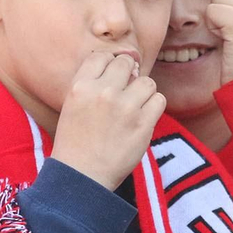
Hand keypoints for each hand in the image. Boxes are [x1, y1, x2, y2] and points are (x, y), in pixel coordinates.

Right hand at [53, 52, 165, 189]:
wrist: (82, 176)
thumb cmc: (76, 142)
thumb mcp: (72, 105)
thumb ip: (94, 82)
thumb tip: (128, 62)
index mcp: (80, 86)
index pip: (102, 56)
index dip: (110, 65)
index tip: (112, 80)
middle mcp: (102, 92)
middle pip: (126, 63)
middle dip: (128, 76)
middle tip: (124, 96)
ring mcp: (124, 108)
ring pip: (147, 82)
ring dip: (144, 93)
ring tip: (134, 109)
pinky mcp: (143, 124)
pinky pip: (159, 100)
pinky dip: (154, 107)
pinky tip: (143, 118)